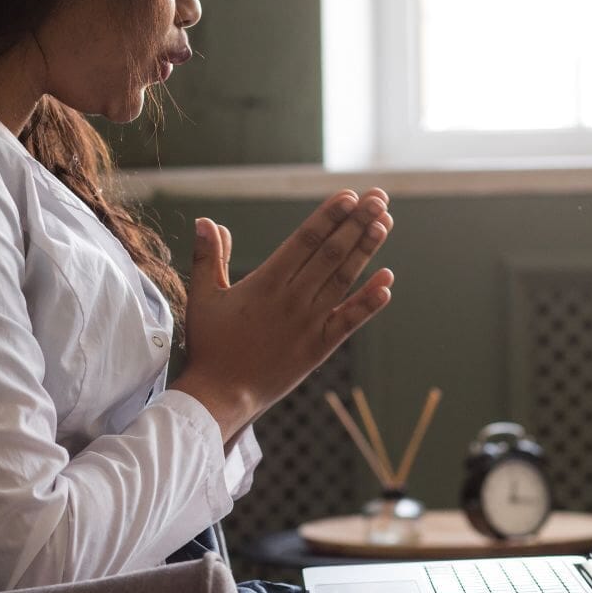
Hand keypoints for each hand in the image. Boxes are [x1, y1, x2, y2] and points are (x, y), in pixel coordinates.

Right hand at [169, 189, 394, 442]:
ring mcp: (309, 323)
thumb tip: (206, 220)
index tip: (349, 196)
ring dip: (366, 250)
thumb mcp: (203, 297)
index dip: (329, 216)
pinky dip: (369, 301)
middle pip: (331, 253)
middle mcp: (293, 299)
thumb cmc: (210, 345)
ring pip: (344, 279)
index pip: (305, 240)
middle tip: (378, 197)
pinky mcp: (320, 347)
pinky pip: (350, 320)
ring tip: (385, 223)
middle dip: (357, 222)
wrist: (222, 396)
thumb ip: (208, 256)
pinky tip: (388, 281)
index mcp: (266, 283)